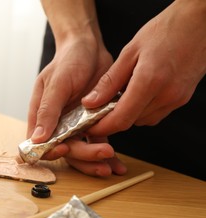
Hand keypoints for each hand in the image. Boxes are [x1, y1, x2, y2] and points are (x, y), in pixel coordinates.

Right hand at [27, 35, 126, 175]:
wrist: (89, 49)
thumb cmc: (67, 61)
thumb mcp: (56, 83)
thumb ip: (48, 111)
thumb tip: (36, 138)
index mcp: (41, 116)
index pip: (39, 144)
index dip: (49, 152)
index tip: (64, 149)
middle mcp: (57, 125)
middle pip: (66, 151)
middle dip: (83, 157)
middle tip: (103, 153)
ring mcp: (75, 126)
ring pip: (82, 151)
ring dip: (95, 162)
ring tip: (111, 166)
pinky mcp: (92, 124)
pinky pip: (98, 143)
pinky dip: (107, 156)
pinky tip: (117, 166)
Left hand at [82, 0, 205, 136]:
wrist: (199, 23)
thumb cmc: (165, 31)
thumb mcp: (129, 52)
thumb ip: (109, 81)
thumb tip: (90, 102)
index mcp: (149, 81)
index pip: (121, 119)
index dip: (102, 127)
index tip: (89, 126)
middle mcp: (166, 95)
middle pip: (130, 122)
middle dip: (111, 119)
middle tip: (98, 108)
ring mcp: (176, 99)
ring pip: (142, 120)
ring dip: (127, 114)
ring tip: (119, 95)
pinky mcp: (182, 99)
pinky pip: (155, 114)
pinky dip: (141, 109)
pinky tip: (136, 93)